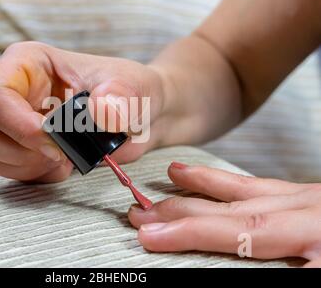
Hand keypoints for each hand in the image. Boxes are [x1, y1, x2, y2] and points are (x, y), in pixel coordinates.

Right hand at [0, 41, 168, 181]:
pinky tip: (57, 165)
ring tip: (61, 159)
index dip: (16, 126)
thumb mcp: (134, 88)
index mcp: (26, 63)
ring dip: (21, 165)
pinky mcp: (12, 143)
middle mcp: (9, 88)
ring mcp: (6, 118)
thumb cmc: (130, 92)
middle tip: (57, 154)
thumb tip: (101, 112)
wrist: (137, 116)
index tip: (55, 144)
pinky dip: (27, 174)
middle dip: (15, 151)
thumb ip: (121, 97)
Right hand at [128, 162, 320, 266]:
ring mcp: (310, 200)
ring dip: (203, 182)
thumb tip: (223, 262)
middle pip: (230, 210)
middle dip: (180, 210)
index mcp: (313, 234)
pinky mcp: (314, 197)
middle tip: (140, 213)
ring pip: (245, 188)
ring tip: (172, 173)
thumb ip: (280, 272)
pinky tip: (221, 181)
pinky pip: (267, 183)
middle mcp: (307, 211)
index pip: (236, 234)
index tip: (150, 236)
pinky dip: (235, 180)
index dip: (188, 233)